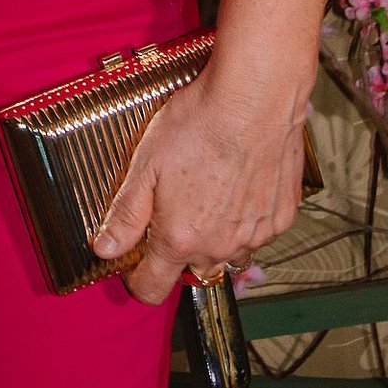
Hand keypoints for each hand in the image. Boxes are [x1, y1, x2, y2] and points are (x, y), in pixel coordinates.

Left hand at [89, 74, 308, 304]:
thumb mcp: (145, 165)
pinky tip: (237, 185)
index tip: (133, 263)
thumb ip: (125, 215)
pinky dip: (245, 219)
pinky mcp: (282, 217)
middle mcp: (220, 246)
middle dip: (178, 249)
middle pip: (192, 269)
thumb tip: (105, 249)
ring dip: (214, 236)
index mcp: (181, 239)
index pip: (153, 288)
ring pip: (228, 253)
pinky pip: (257, 232)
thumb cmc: (199, 124)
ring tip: (208, 192)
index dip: (137, 280)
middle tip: (174, 208)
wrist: (255, 99)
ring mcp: (255, 234)